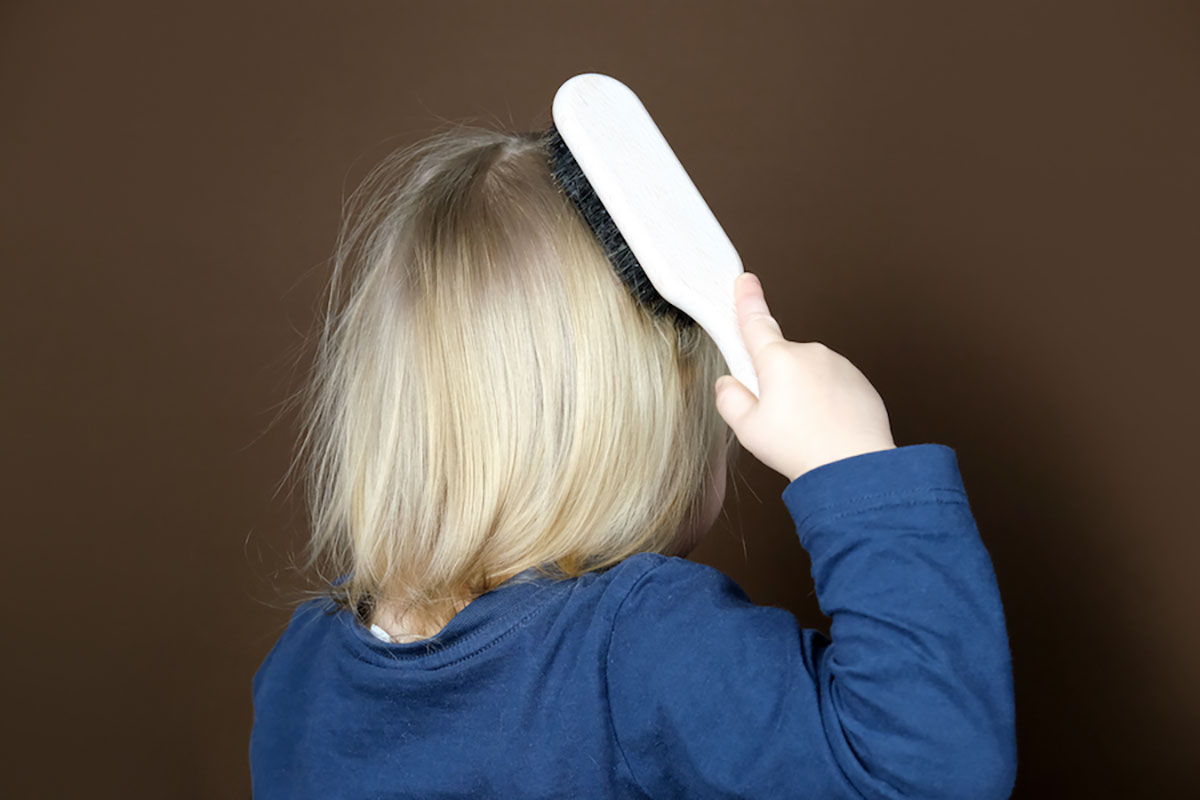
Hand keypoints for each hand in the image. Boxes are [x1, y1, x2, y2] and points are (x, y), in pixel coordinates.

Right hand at [715, 272, 896, 481]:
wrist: (853, 466)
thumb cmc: (801, 447)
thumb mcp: (747, 429)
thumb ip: (730, 399)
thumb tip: (728, 384)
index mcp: (778, 359)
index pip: (755, 322)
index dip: (747, 299)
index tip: (745, 281)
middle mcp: (810, 354)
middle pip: (781, 360)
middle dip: (775, 381)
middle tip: (777, 418)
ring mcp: (838, 366)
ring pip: (808, 375)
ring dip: (803, 394)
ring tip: (805, 430)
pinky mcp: (860, 382)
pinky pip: (834, 388)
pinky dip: (827, 404)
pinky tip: (825, 429)